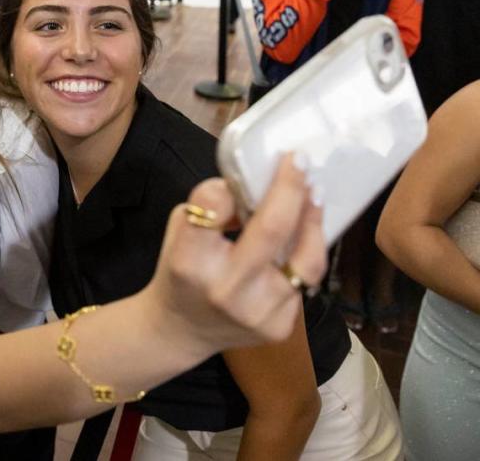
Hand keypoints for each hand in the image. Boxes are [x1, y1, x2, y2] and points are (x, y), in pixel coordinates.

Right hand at [151, 155, 324, 350]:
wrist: (180, 331)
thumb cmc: (180, 271)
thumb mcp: (179, 231)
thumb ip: (212, 207)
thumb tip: (256, 182)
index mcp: (189, 260)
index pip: (212, 205)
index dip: (225, 186)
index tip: (242, 173)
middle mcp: (225, 288)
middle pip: (271, 228)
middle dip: (290, 188)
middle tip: (299, 162)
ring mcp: (257, 312)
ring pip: (306, 260)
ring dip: (314, 221)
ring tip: (315, 196)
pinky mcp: (279, 328)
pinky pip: (304, 282)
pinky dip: (304, 254)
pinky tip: (300, 240)